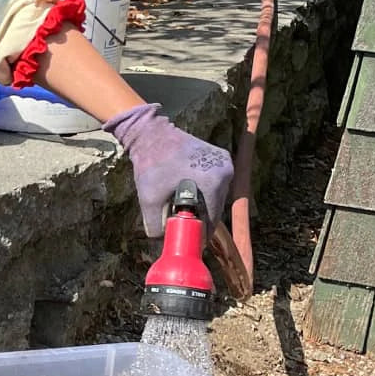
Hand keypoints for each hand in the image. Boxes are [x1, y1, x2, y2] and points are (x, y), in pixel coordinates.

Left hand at [104, 103, 232, 236]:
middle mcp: (225, 170)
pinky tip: (187, 191)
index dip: (201, 232)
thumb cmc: (151, 164)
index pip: (213, 217)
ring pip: (216, 195)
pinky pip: (214, 182)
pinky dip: (203, 190)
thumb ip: (156, 227)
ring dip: (202, 203)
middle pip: (216, 206)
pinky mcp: (219, 156)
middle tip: (185, 223)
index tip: (191, 239)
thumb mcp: (148, 200)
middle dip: (201, 216)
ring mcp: (225, 161)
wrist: (150, 134)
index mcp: (214, 181)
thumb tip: (163, 242)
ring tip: (183, 206)